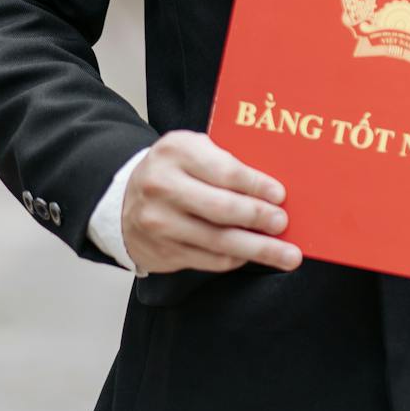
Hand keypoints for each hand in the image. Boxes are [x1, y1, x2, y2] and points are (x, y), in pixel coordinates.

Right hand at [122, 131, 301, 274]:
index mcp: (176, 152)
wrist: (123, 201)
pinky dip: (236, 259)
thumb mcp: (193, 151)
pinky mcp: (162, 252)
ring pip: (218, 241)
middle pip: (222, 209)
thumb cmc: (173, 171)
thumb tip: (274, 191)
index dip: (257, 186)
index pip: (225, 171)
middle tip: (283, 223)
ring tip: (287, 255)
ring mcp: (159, 222)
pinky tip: (251, 255)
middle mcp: (162, 186)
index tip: (280, 195)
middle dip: (259, 218)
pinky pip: (209, 259)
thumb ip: (225, 162)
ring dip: (258, 250)